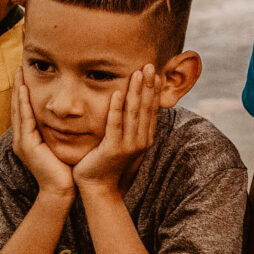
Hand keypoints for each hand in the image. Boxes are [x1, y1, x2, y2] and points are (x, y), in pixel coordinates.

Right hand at [10, 69, 73, 198]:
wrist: (62, 190)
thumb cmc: (66, 170)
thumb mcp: (62, 144)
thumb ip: (61, 130)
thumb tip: (72, 115)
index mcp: (29, 138)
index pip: (25, 110)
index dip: (25, 93)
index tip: (27, 75)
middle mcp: (22, 139)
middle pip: (18, 107)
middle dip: (19, 86)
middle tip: (20, 67)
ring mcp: (22, 142)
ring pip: (19, 110)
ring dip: (19, 90)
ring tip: (20, 73)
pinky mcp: (27, 145)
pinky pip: (25, 119)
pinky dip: (24, 104)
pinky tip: (25, 90)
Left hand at [72, 68, 157, 192]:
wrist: (98, 187)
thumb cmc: (107, 162)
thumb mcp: (123, 141)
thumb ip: (129, 125)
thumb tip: (132, 106)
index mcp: (145, 138)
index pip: (151, 109)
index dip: (154, 90)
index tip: (155, 71)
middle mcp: (140, 141)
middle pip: (145, 108)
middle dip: (148, 86)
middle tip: (150, 65)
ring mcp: (128, 145)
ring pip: (133, 113)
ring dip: (136, 92)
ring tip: (138, 73)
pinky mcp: (113, 149)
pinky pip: (115, 125)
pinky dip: (116, 109)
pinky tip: (117, 93)